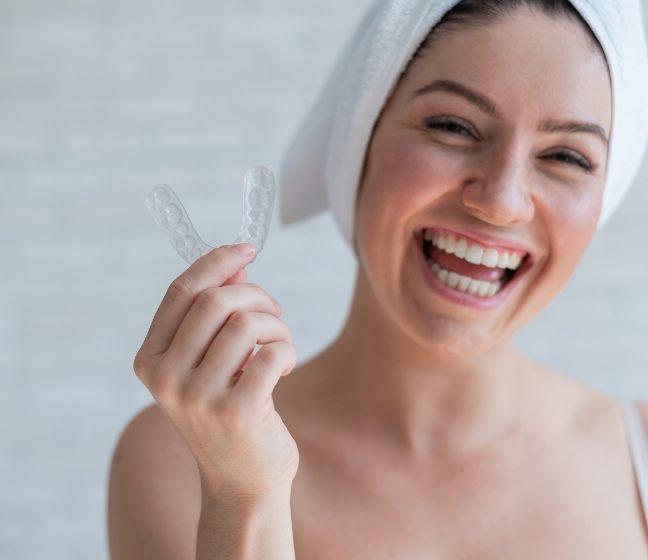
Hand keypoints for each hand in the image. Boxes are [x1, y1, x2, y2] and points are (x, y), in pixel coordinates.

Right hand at [133, 244, 298, 501]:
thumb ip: (217, 313)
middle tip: (274, 311)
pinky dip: (287, 349)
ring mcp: (198, 398)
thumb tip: (237, 263)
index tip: (247, 248)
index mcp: (150, 360)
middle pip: (216, 301)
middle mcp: (166, 378)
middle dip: (256, 294)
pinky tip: (285, 366)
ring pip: (247, 323)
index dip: (217, 262)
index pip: (181, 291)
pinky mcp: (236, 411)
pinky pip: (272, 351)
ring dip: (276, 324)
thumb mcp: (211, 361)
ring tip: (282, 342)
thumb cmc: (227, 411)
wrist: (241, 480)